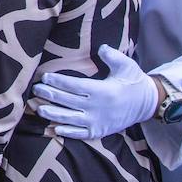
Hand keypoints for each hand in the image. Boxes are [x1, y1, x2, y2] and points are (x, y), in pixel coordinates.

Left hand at [32, 45, 158, 139]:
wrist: (147, 104)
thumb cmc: (133, 81)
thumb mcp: (126, 65)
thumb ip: (112, 56)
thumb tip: (100, 47)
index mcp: (103, 90)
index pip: (74, 86)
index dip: (57, 82)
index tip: (44, 77)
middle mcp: (97, 108)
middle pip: (67, 101)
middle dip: (49, 95)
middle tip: (35, 90)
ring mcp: (97, 121)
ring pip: (69, 119)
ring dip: (52, 114)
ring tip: (38, 108)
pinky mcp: (99, 131)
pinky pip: (79, 134)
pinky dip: (66, 132)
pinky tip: (54, 128)